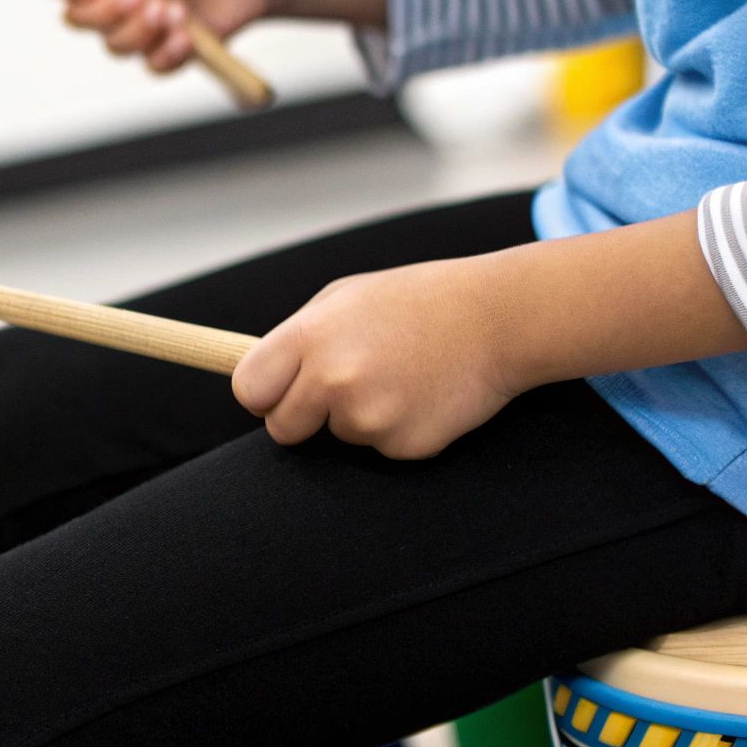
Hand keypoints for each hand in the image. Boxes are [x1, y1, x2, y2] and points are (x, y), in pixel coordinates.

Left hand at [231, 257, 521, 459]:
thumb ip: (299, 337)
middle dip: (302, 416)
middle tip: (342, 387)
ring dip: (359, 416)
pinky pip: (381, 448)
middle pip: (282, 429)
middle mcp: (333, 379)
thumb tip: (262, 375)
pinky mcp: (404, 445)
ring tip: (399, 375)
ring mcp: (369, 416)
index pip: (249, 389)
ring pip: (338, 435)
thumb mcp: (345, 298)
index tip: (276, 393)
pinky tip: (423, 395)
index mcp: (309, 337)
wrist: (498, 318)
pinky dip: (397, 429)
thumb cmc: (416, 301)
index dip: (262, 395)